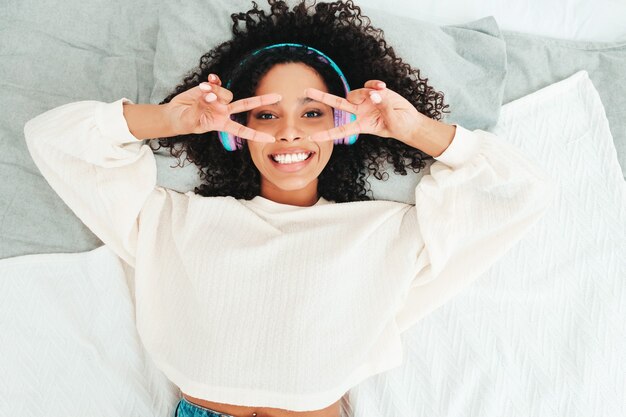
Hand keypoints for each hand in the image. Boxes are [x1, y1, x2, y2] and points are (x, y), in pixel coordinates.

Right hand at [165, 73, 280, 141]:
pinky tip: (208, 80)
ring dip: (216, 91)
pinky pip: (216, 82)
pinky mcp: (210, 88)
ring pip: (225, 92)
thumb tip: (211, 96)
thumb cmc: (184, 123)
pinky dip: (213, 81)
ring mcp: (218, 99)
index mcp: (222, 124)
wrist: (174, 114)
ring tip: (203, 93)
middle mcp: (223, 111)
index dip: (256, 135)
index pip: (242, 130)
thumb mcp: (192, 122)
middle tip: (278, 96)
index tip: (271, 139)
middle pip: (246, 105)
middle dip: (262, 100)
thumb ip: (203, 109)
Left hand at [303, 80, 428, 142]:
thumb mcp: (392, 120)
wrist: (410, 121)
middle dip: (322, 97)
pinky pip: (368, 85)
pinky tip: (382, 86)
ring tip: (382, 92)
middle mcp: (361, 112)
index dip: (327, 134)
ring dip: (366, 91)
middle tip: (306, 91)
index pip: (341, 130)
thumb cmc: (400, 126)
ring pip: (356, 92)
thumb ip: (383, 107)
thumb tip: (374, 94)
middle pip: (338, 103)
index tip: (311, 138)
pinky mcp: (375, 92)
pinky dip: (374, 84)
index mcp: (362, 125)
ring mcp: (367, 101)